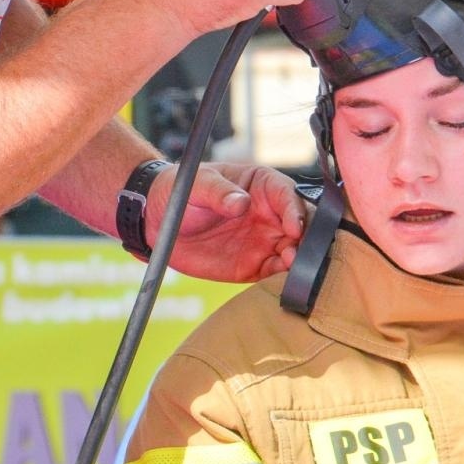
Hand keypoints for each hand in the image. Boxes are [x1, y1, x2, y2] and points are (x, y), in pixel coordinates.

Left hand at [146, 162, 306, 282]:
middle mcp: (270, 214)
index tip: (294, 226)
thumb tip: (241, 202)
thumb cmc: (180, 190)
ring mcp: (264, 241)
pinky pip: (274, 272)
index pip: (288, 195)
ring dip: (296, 260)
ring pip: (292, 251)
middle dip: (305, 238)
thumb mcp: (197, 184)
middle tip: (297, 250)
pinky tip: (281, 278)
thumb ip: (219, 192)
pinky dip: (281, 277)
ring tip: (290, 264)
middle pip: (300, 225)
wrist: (157, 220)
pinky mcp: (254, 265)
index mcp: (262, 185)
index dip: (295, 211)